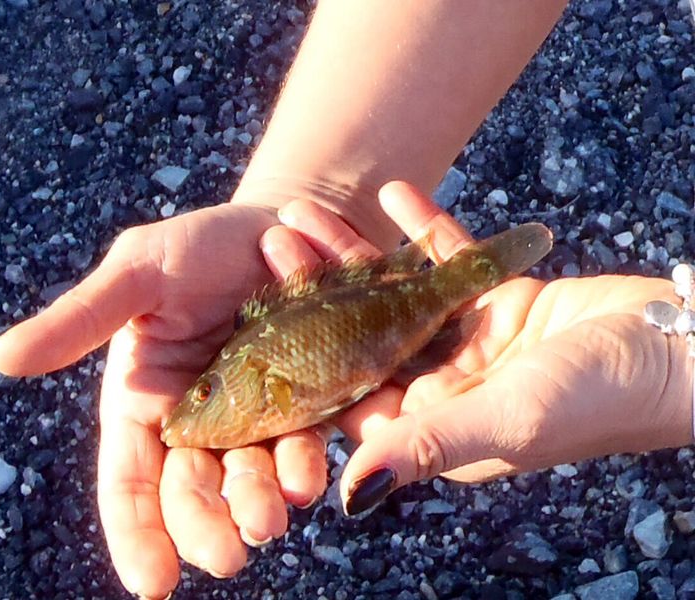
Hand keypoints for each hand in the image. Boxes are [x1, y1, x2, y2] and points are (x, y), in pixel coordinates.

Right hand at [0, 202, 328, 597]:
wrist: (283, 223)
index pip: (131, 480)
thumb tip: (1, 357)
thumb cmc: (198, 247)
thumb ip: (81, 318)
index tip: (150, 582)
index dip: (136, 531)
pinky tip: (321, 470)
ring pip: (255, 476)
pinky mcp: (312, 402)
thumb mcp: (138, 274)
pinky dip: (316, 459)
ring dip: (263, 501)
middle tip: (227, 553)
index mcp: (149, 401)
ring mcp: (261, 417)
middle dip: (207, 526)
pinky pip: (313, 440)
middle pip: (195, 491)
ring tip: (273, 516)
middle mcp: (203, 421)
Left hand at [266, 182, 692, 515]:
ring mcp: (465, 340)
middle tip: (271, 240)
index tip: (260, 310)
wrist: (674, 351)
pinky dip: (424, 228)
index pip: (350, 389)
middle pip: (361, 332)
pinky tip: (393, 192)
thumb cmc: (596, 399)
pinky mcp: (495, 301)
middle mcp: (439, 383)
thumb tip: (350, 494)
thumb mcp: (507, 421)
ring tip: (307, 209)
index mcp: (431, 423)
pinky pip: (450, 260)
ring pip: (394, 292)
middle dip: (316, 287)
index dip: (302, 351)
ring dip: (354, 250)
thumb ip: (430, 445)